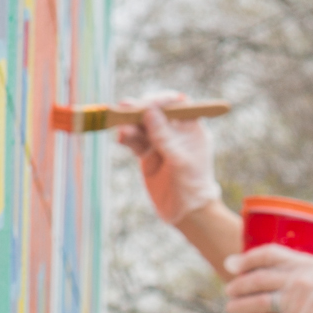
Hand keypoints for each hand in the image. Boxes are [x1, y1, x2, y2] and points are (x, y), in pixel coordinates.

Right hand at [114, 98, 221, 225]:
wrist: (185, 213)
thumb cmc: (191, 185)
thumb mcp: (179, 160)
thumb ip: (164, 136)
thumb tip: (149, 111)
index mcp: (191, 128)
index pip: (177, 104)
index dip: (163, 100)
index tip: (150, 103)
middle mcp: (175, 131)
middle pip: (155, 111)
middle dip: (141, 109)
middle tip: (125, 107)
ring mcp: (159, 141)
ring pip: (142, 125)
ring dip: (130, 123)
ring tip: (121, 128)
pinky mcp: (147, 154)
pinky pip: (135, 140)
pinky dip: (127, 137)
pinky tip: (121, 138)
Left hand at [224, 245, 312, 312]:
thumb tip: (304, 288)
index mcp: (306, 263)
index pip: (267, 253)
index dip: (247, 258)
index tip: (234, 263)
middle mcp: (297, 280)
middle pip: (256, 278)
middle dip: (238, 284)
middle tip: (229, 288)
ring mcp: (295, 303)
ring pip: (256, 303)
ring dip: (239, 306)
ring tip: (230, 309)